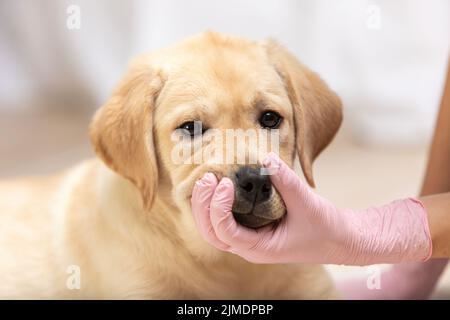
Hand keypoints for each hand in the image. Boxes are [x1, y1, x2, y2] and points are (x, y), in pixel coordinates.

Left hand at [191, 153, 431, 264]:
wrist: (338, 239)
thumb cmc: (324, 227)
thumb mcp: (307, 203)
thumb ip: (286, 181)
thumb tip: (266, 157)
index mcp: (259, 249)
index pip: (225, 232)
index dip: (219, 208)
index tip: (226, 184)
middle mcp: (249, 248)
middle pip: (212, 232)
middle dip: (203, 206)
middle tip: (206, 178)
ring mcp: (248, 240)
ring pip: (214, 229)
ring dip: (205, 206)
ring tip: (206, 179)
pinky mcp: (251, 230)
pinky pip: (224, 221)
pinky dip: (215, 205)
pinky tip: (216, 185)